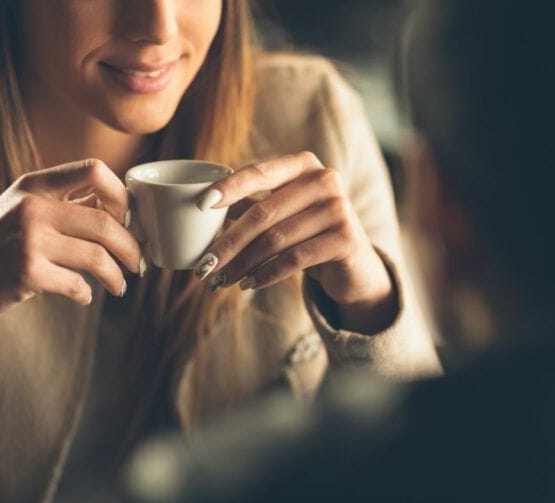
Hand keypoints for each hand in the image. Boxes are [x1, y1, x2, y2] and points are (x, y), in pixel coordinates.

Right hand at [0, 159, 141, 348]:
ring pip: (98, 257)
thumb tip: (123, 210)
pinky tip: (83, 296)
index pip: (94, 170)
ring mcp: (28, 239)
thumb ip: (63, 204)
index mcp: (34, 185)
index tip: (127, 220)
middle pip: (106, 223)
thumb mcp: (22, 210)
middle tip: (136, 262)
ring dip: (117, 277)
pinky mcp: (26, 272)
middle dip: (131, 247)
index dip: (121, 196)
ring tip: (120, 285)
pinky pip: (77, 284)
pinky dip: (86, 294)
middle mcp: (31, 207)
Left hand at [192, 152, 395, 331]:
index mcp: (304, 165)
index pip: (259, 172)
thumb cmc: (309, 234)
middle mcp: (325, 180)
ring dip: (242, 264)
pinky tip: (249, 284)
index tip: (200, 206)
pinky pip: (294, 259)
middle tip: (204, 266)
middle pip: (263, 213)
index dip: (228, 188)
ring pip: (276, 240)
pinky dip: (266, 274)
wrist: (355, 265)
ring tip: (221, 280)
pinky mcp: (345, 239)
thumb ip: (250, 205)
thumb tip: (200, 208)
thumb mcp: (281, 214)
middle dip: (228, 243)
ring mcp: (339, 209)